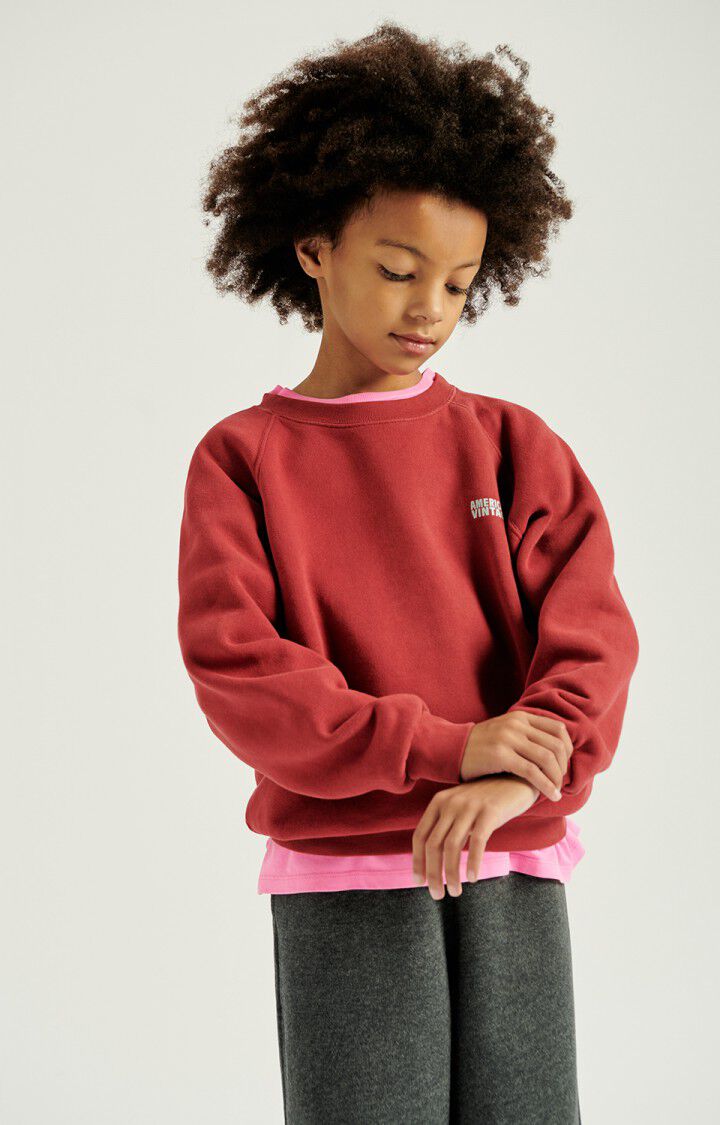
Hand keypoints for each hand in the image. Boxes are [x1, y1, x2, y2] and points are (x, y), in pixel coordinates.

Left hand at [412, 774, 540, 899]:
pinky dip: (472, 862)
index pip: (420, 836)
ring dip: (451, 874)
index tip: (418, 881)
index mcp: (439, 802)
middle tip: (437, 895)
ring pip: (451, 846)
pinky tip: (473, 878)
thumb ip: (448, 826)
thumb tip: (433, 860)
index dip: (417, 861)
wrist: (516, 778)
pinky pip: (477, 842)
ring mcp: (469, 806)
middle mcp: (450, 803)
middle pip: (433, 845)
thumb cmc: (488, 799)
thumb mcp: (462, 808)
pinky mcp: (490, 812)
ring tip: (455, 892)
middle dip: (433, 874)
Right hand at [459, 710, 572, 801]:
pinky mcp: (500, 755)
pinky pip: (532, 771)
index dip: (567, 749)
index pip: (558, 729)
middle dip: (563, 767)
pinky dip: (546, 785)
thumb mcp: (505, 733)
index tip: (564, 765)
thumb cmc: (480, 747)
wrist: (451, 749)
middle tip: (562, 782)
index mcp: (520, 717)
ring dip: (557, 778)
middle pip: (556, 745)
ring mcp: (508, 738)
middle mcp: (516, 724)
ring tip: (556, 791)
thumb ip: (526, 736)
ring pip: (547, 758)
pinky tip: (550, 795)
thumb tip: (554, 750)